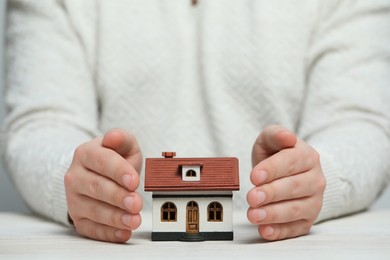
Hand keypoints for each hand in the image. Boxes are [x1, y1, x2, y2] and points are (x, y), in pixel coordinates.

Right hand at [64, 129, 142, 242]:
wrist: (96, 173)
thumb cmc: (114, 159)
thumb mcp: (122, 145)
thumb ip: (122, 139)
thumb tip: (113, 137)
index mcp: (85, 153)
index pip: (102, 161)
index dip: (119, 172)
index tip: (134, 181)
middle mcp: (75, 176)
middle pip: (97, 188)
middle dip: (118, 197)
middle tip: (136, 203)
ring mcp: (73, 199)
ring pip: (93, 210)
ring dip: (115, 218)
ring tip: (134, 220)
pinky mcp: (77, 218)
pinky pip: (90, 229)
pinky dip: (107, 233)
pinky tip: (123, 232)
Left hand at [246, 125, 325, 240]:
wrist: (294, 172)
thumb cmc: (278, 155)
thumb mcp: (272, 139)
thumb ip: (276, 134)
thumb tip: (287, 137)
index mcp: (307, 157)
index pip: (291, 162)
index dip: (272, 169)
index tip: (254, 176)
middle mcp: (315, 180)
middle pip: (293, 187)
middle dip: (271, 193)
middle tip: (251, 197)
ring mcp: (314, 202)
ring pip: (295, 210)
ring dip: (274, 214)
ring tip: (254, 215)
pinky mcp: (307, 220)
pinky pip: (295, 229)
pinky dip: (280, 232)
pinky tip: (265, 231)